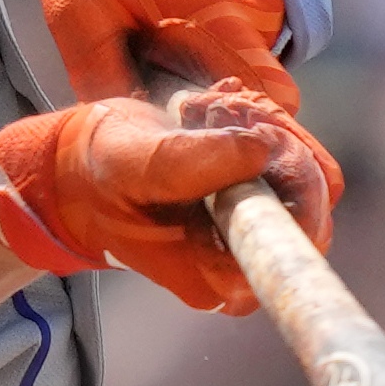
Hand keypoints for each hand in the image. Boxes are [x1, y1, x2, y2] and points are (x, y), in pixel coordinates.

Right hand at [0, 82, 339, 314]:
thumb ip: (191, 161)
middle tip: (223, 111)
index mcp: (217, 276)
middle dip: (273, 142)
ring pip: (300, 173)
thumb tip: (263, 150)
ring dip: (262, 127)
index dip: (297, 185)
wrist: (77, 168)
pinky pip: (284, 158)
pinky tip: (215, 110)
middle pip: (308, 201)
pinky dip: (256, 124)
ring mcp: (248, 231)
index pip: (297, 245)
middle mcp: (241, 262)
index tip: (260, 139)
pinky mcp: (252, 199)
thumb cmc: (96, 175)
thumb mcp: (133, 163)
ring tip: (209, 109)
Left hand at [28, 0, 302, 105]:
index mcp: (219, 12)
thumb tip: (140, 133)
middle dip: (214, 89)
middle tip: (156, 75)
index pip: (270, 98)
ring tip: (157, 33)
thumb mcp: (76, 10)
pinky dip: (219, 25)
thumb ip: (109, 79)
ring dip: (214, 55)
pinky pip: (250, 19)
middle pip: (257, 80)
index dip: (238, 123)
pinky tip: (173, 6)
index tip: (197, 128)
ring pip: (253, 50)